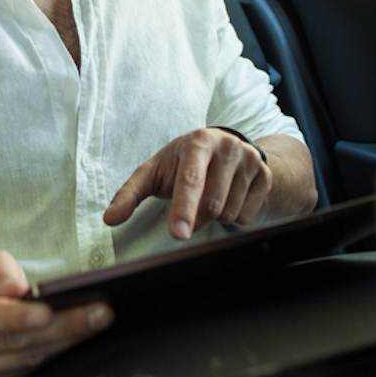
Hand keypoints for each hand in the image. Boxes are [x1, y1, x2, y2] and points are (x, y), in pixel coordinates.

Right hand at [0, 250, 113, 376]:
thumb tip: (15, 291)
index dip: (12, 316)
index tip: (48, 311)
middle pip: (9, 341)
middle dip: (59, 327)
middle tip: (99, 313)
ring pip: (22, 360)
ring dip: (63, 341)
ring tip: (96, 321)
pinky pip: (25, 372)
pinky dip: (53, 353)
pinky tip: (75, 338)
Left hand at [103, 128, 270, 238]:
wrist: (227, 147)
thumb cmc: (182, 162)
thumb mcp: (155, 171)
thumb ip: (130, 194)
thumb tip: (109, 219)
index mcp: (197, 142)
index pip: (190, 181)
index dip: (183, 209)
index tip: (178, 234)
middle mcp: (227, 147)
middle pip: (212, 205)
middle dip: (196, 217)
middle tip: (188, 211)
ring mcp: (250, 160)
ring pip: (230, 213)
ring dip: (215, 218)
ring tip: (209, 197)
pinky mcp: (266, 175)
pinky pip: (248, 217)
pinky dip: (234, 218)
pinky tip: (228, 199)